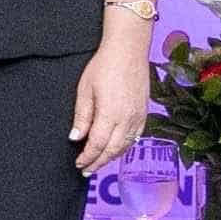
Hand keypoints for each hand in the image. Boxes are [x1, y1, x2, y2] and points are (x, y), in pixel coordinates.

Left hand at [70, 42, 150, 172]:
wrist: (128, 50)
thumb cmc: (104, 66)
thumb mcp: (85, 90)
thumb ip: (82, 116)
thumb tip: (76, 137)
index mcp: (110, 114)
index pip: (98, 145)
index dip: (88, 157)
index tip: (79, 163)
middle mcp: (127, 119)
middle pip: (112, 150)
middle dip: (98, 162)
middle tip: (86, 169)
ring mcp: (138, 116)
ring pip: (125, 146)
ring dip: (111, 157)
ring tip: (99, 162)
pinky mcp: (144, 112)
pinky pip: (136, 137)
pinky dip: (124, 147)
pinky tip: (116, 149)